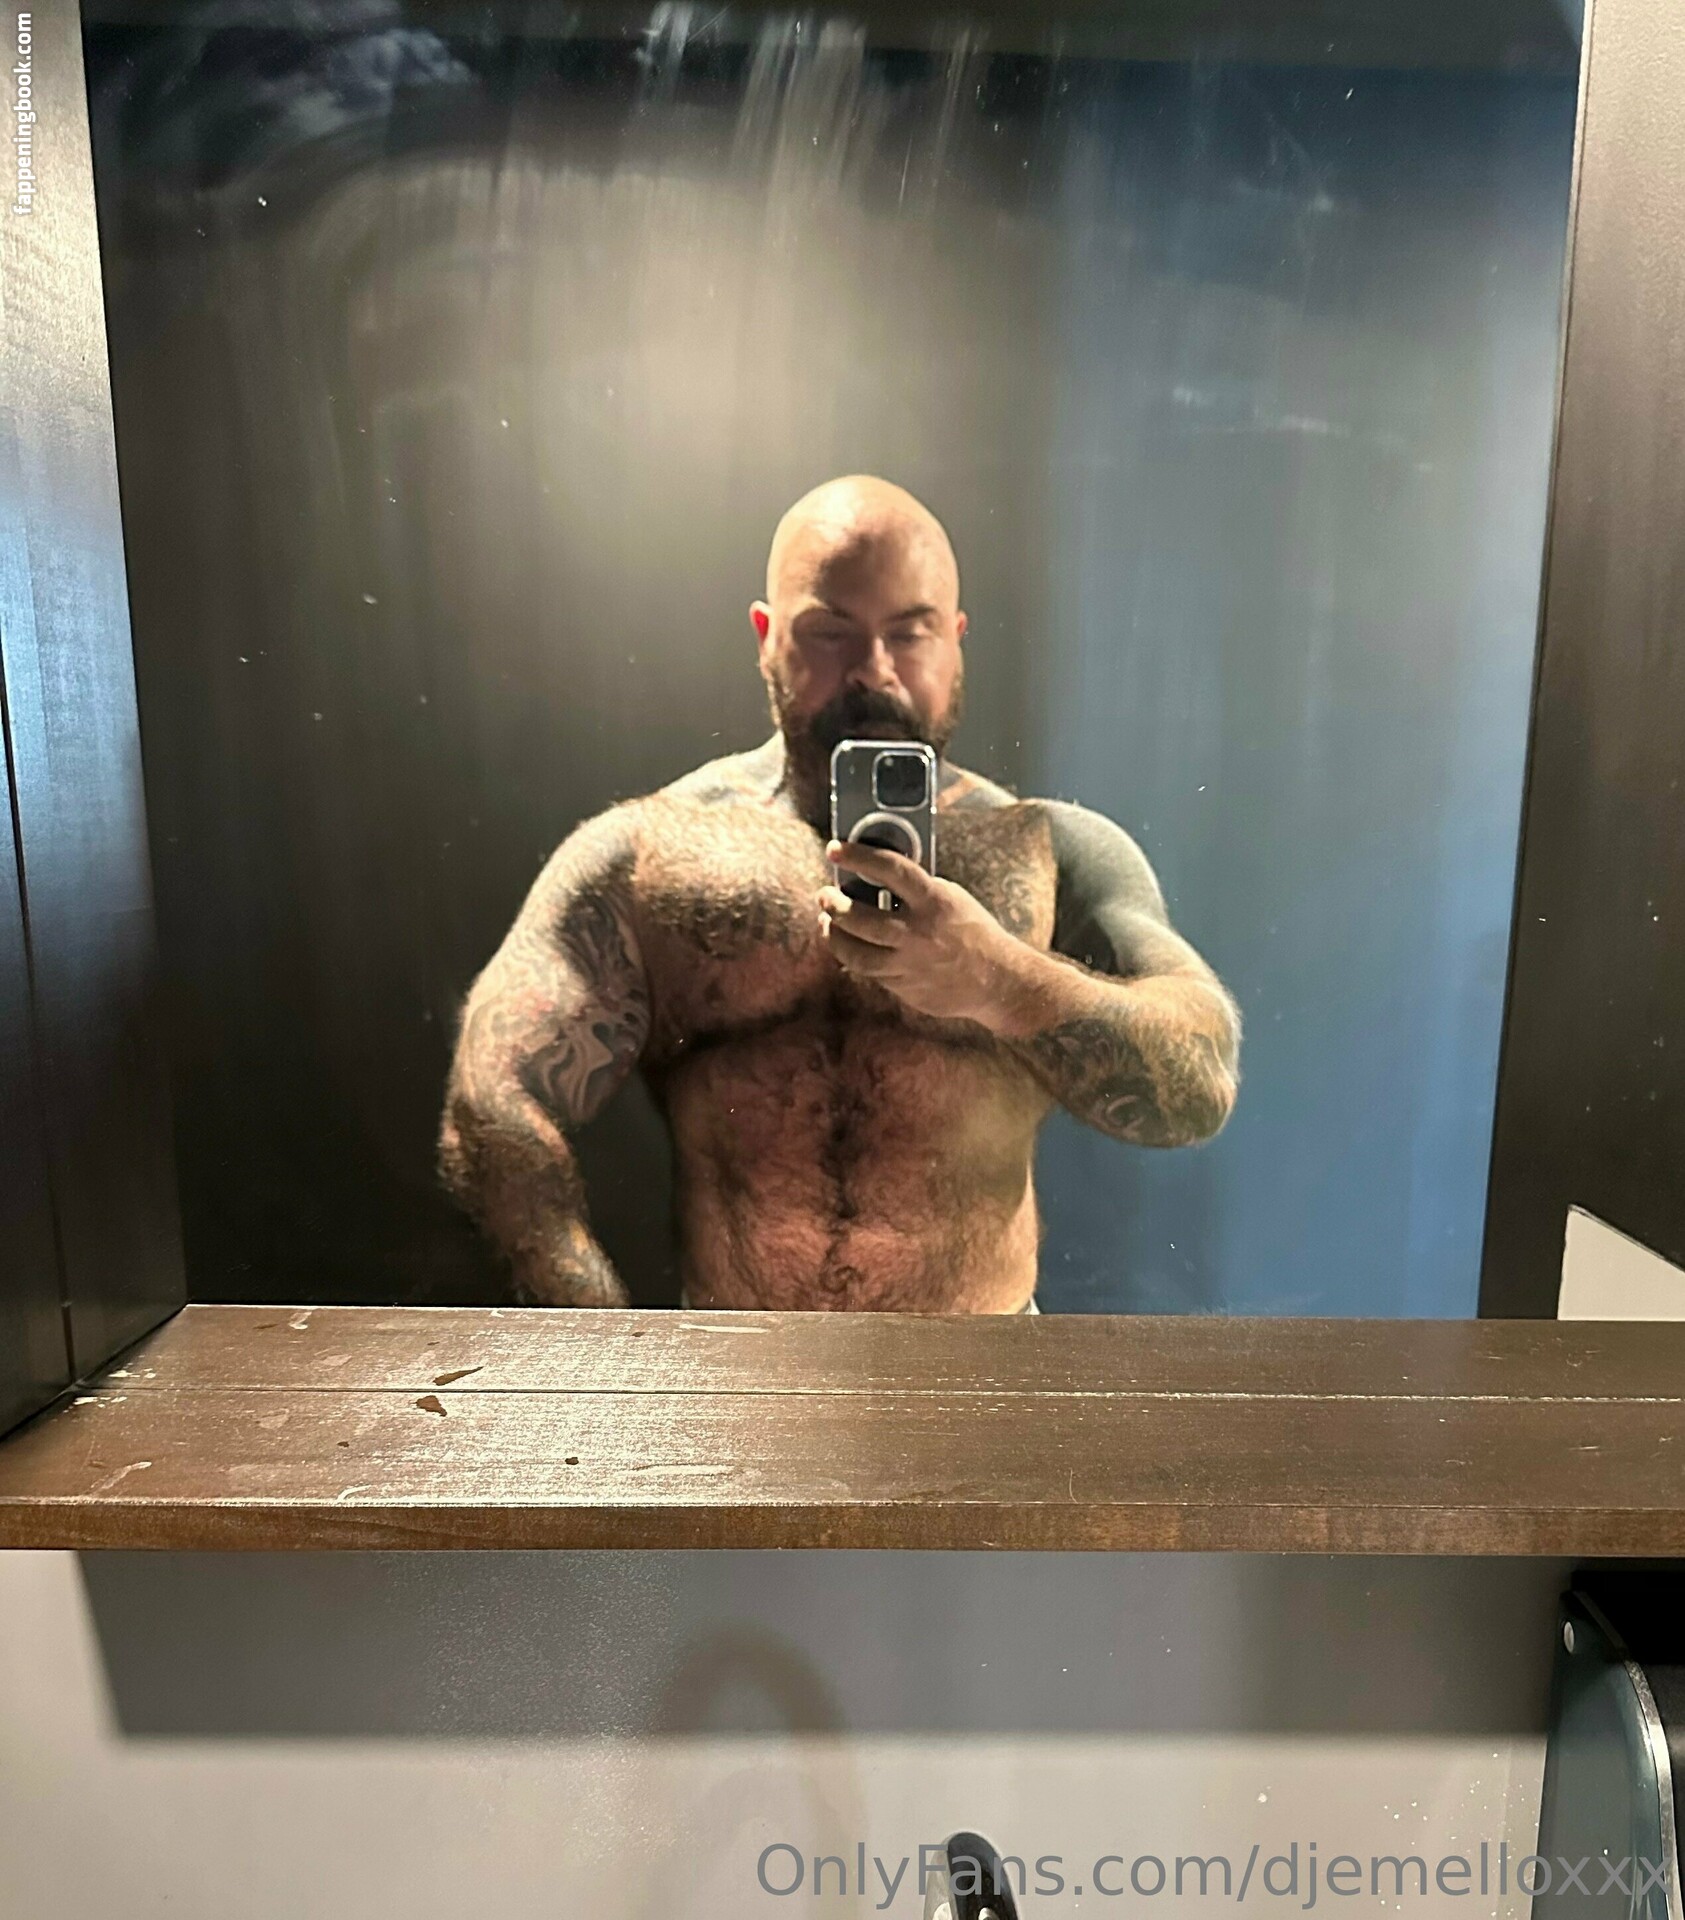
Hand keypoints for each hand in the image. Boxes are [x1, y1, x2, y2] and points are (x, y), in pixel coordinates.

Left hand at [818, 839, 1032, 1027]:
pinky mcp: (906, 989)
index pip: (890, 870)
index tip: (835, 850)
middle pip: (860, 919)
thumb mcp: (951, 898)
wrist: (998, 980)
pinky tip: (851, 947)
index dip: (858, 856)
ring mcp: (910, 965)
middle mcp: (919, 934)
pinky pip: (871, 974)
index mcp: (935, 902)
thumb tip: (876, 876)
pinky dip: (856, 958)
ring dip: (834, 936)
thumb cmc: (973, 932)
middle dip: (833, 905)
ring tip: (827, 924)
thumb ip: (917, 890)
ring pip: (855, 954)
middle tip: (824, 895)